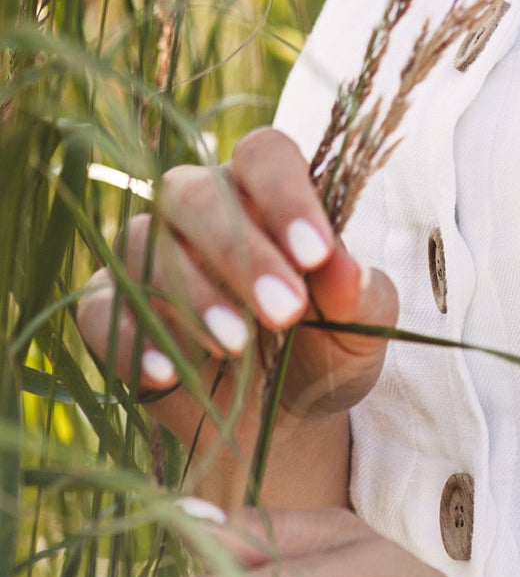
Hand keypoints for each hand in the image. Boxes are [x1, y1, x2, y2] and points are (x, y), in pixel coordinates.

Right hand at [75, 128, 396, 455]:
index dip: (287, 195)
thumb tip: (346, 269)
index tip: (316, 254)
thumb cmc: (327, 348)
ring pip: (144, 244)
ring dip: (192, 295)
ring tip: (236, 346)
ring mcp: (146, 255)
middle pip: (195, 192)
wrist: (284, 422)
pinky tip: (168, 374)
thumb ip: (359, 293)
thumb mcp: (361, 326)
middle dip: (239, 251)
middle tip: (285, 311)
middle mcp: (197, 207)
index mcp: (264, 189)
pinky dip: (130, 340)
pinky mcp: (109, 310)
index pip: (264, 154)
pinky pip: (100, 309)